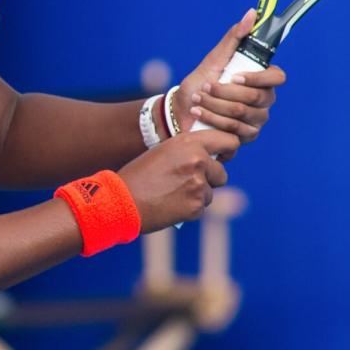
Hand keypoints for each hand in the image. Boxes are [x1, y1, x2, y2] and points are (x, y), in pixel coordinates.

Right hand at [119, 129, 238, 230]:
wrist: (121, 200)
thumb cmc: (138, 176)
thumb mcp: (162, 153)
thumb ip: (187, 153)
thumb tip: (209, 159)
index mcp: (187, 142)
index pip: (227, 140)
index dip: (229, 150)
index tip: (224, 157)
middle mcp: (197, 160)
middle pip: (222, 172)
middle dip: (210, 180)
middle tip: (187, 183)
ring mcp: (198, 184)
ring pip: (210, 192)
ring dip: (197, 195)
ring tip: (171, 194)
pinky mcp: (196, 205)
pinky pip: (201, 207)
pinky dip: (188, 209)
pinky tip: (169, 205)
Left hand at [172, 9, 285, 158]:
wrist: (180, 111)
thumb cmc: (199, 83)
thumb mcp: (214, 58)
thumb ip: (234, 38)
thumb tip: (252, 13)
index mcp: (261, 81)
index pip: (277, 78)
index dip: (258, 78)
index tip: (234, 76)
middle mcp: (264, 101)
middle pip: (255, 97)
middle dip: (223, 91)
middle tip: (204, 87)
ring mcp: (256, 121)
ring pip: (242, 113)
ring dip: (214, 104)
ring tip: (197, 99)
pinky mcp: (246, 137)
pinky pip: (234, 130)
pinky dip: (212, 119)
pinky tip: (199, 114)